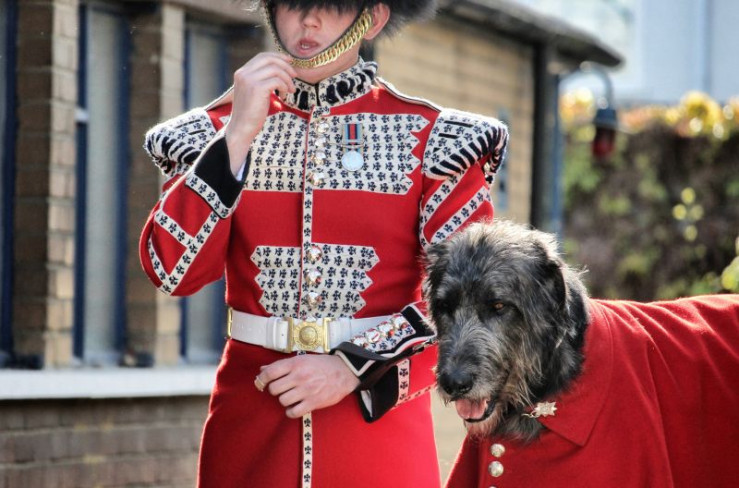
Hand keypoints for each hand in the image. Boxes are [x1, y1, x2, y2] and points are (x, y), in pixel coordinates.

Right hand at [224, 52, 296, 173]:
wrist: (241, 128)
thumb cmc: (250, 113)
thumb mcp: (254, 92)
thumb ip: (262, 80)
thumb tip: (281, 70)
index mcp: (242, 72)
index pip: (262, 56)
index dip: (278, 57)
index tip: (290, 62)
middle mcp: (243, 73)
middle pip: (270, 59)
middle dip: (286, 66)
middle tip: (295, 76)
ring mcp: (249, 80)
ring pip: (276, 70)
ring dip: (287, 79)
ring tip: (291, 90)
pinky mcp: (257, 88)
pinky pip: (277, 81)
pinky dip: (285, 87)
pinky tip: (285, 96)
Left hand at [257, 354, 360, 417]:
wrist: (344, 371)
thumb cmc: (321, 365)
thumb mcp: (302, 359)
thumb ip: (282, 365)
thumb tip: (262, 370)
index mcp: (295, 364)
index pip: (270, 373)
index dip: (261, 379)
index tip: (261, 383)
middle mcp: (300, 376)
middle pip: (274, 389)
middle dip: (275, 390)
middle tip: (282, 388)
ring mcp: (307, 390)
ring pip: (282, 401)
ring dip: (284, 400)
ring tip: (291, 396)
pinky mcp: (313, 402)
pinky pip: (293, 412)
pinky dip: (291, 411)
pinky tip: (295, 406)